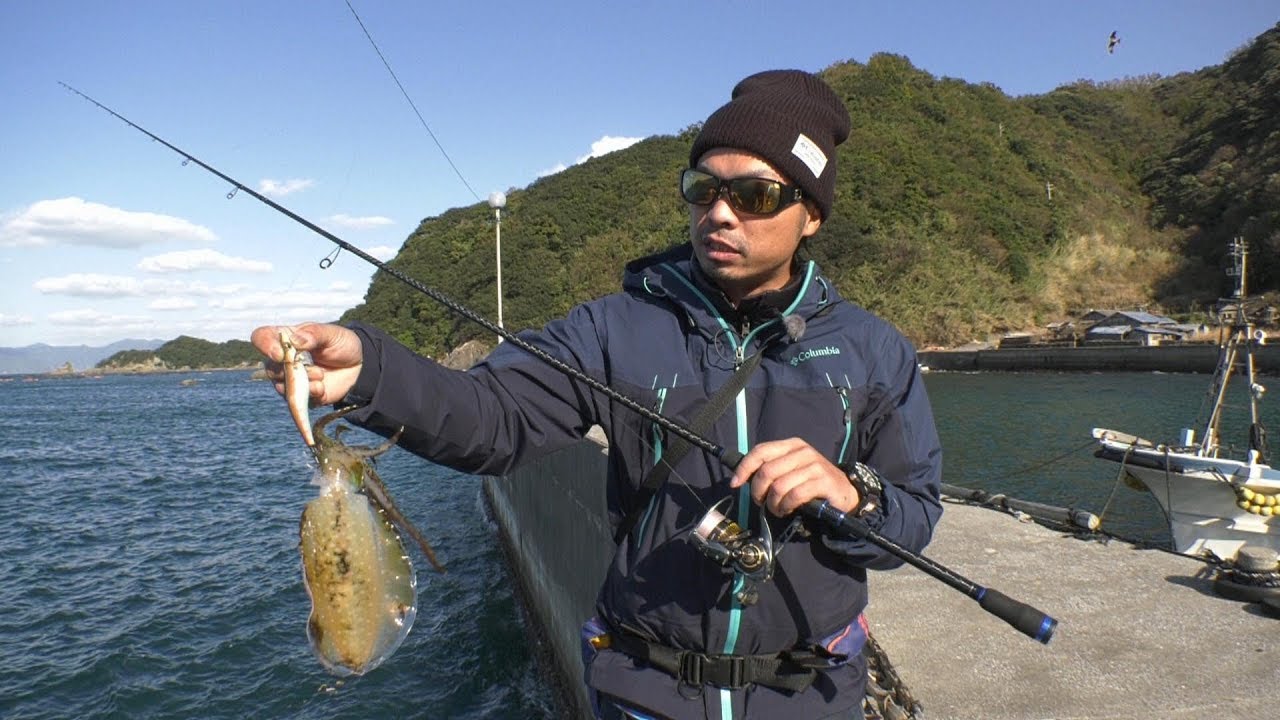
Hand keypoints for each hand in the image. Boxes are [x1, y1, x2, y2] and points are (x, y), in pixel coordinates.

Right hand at [251, 322, 362, 405]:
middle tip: (309, 365)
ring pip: (281, 386)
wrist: (359, 366)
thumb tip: (295, 341)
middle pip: (269, 367)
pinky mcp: (302, 395)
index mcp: (287, 338)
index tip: (280, 354)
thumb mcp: (332, 334)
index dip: (264, 345)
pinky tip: (322, 386)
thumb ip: (314, 334)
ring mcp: (291, 379)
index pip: (261, 338)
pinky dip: (310, 393)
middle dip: (288, 370)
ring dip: (302, 382)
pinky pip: (296, 400)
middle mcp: (284, 360)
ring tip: (320, 374)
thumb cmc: (342, 344)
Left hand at [729, 438, 857, 516]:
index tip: (735, 483)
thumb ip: (772, 469)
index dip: (744, 467)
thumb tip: (742, 477)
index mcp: (792, 445)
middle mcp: (802, 452)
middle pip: (767, 471)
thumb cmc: (812, 482)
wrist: (845, 491)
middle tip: (761, 502)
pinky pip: (794, 496)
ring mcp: (814, 465)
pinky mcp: (823, 481)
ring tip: (776, 509)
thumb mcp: (791, 470)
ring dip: (773, 504)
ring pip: (779, 486)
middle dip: (758, 491)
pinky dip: (785, 506)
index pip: (760, 451)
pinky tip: (787, 510)